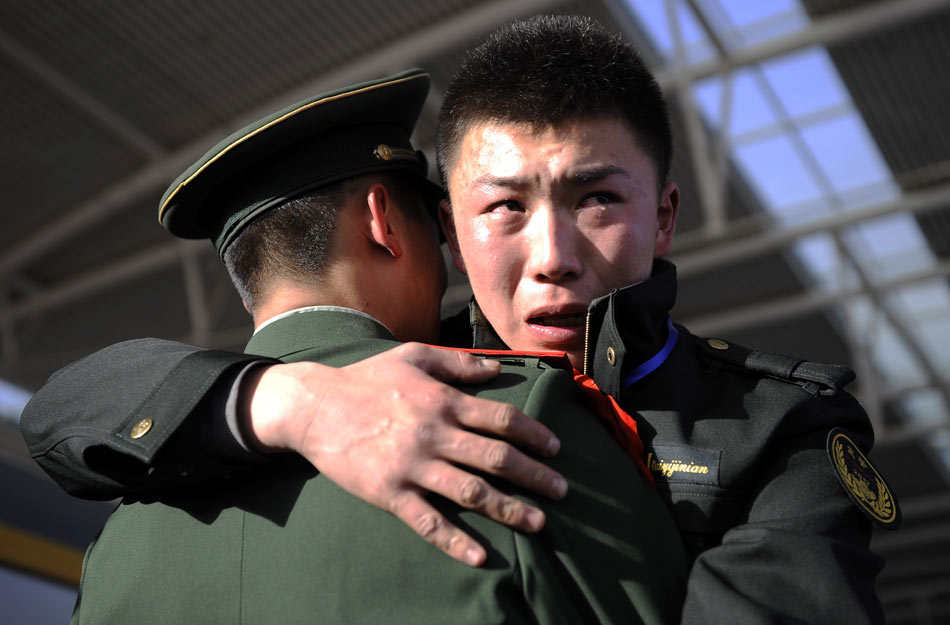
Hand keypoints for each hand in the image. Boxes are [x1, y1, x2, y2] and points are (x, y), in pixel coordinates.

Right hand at [241, 342, 566, 566]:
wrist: (314, 408)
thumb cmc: (366, 379)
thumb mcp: (413, 357)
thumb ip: (458, 363)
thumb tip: (498, 369)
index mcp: (442, 401)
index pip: (500, 419)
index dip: (533, 434)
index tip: (555, 448)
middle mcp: (433, 434)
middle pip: (495, 458)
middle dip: (534, 475)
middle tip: (563, 490)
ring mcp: (412, 466)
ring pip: (471, 492)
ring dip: (509, 509)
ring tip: (538, 521)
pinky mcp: (390, 493)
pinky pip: (428, 521)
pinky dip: (455, 540)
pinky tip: (480, 555)